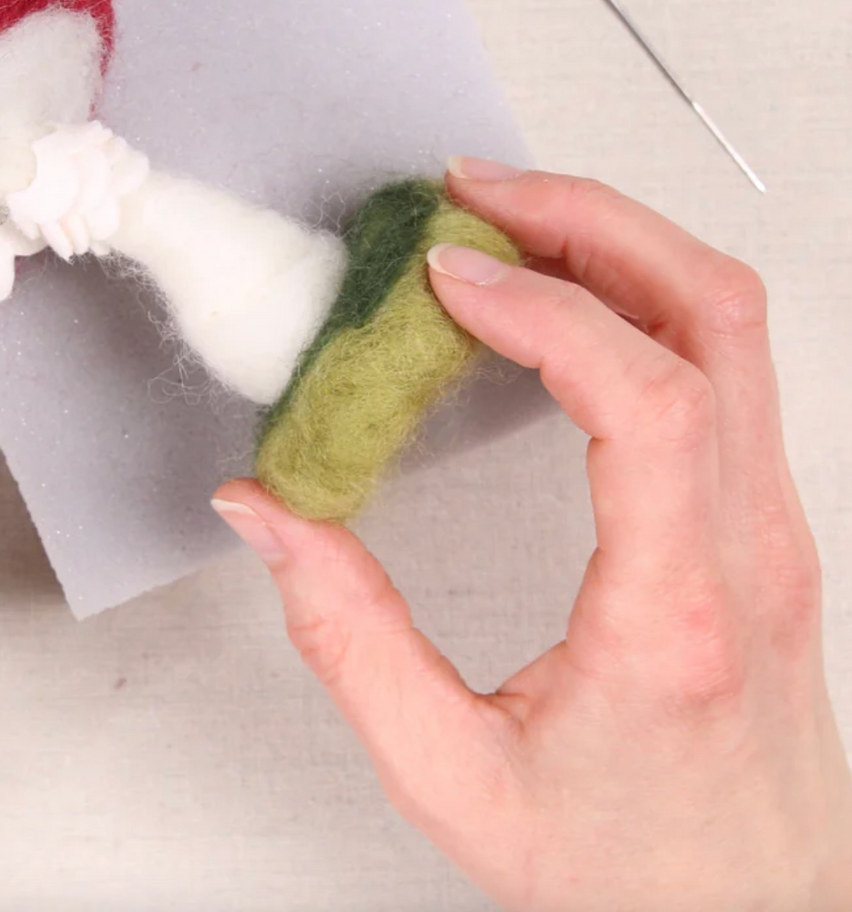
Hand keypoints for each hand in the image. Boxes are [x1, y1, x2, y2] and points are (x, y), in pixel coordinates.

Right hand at [213, 161, 851, 911]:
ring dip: (618, 242)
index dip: (544, 306)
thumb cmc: (632, 872)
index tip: (449, 275)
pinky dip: (639, 293)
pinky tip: (564, 297)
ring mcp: (771, 523)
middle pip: (714, 312)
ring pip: (730, 321)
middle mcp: (749, 545)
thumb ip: (347, 640)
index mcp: (679, 610)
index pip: (649, 396)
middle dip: (589, 217)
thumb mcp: (454, 777)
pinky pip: (723, 361)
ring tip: (510, 224)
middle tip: (478, 197)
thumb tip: (269, 517)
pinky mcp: (761, 518)